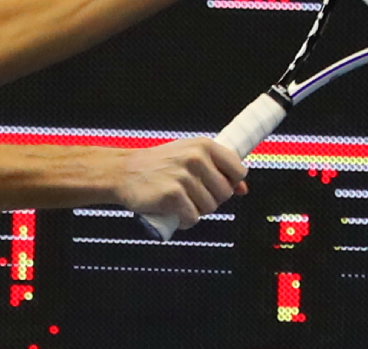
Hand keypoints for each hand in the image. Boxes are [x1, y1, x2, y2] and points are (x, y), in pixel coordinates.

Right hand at [112, 138, 248, 229]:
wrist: (124, 172)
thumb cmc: (158, 165)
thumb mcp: (189, 156)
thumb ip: (217, 169)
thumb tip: (243, 190)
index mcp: (204, 145)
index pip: (238, 170)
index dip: (230, 183)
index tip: (216, 185)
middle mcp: (196, 158)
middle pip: (225, 194)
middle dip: (211, 199)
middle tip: (191, 194)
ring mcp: (184, 177)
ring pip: (210, 208)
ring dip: (197, 210)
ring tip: (180, 201)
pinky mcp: (173, 196)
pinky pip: (193, 218)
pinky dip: (185, 221)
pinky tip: (174, 212)